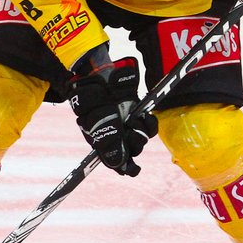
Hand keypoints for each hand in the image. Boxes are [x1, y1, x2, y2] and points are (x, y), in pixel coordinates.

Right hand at [68, 57, 157, 176]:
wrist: (100, 74)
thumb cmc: (92, 96)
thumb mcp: (95, 119)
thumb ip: (107, 142)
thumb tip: (119, 164)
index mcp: (101, 140)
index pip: (115, 161)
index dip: (125, 167)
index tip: (134, 169)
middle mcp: (116, 135)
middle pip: (131, 152)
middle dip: (134, 144)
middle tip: (130, 131)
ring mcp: (127, 124)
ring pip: (141, 140)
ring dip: (141, 132)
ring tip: (133, 119)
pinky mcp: (138, 114)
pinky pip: (150, 127)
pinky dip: (150, 123)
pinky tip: (144, 116)